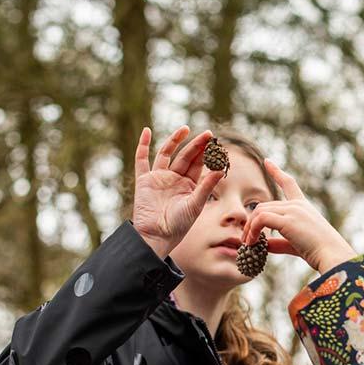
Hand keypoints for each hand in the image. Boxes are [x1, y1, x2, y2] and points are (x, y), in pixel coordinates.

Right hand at [132, 126, 224, 258]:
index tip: (216, 143)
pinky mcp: (144, 180)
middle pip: (186, 156)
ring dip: (174, 140)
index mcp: (189, 185)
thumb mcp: (195, 204)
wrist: (156, 236)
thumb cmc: (178, 225)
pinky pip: (142, 160)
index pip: (199, 165)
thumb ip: (206, 187)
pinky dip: (142, 145)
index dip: (207, 154)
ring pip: (167, 153)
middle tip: (208, 134)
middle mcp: (175, 179)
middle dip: (196, 145)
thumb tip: (221, 171)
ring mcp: (159, 178)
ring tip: (185, 128)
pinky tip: (146, 131)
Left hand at [241, 159, 356, 273]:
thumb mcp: (297, 245)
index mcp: (303, 207)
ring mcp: (293, 210)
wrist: (332, 255)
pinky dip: (253, 230)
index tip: (267, 161)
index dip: (276, 171)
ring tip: (248, 244)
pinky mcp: (288, 220)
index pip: (288, 183)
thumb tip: (264, 245)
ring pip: (260, 211)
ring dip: (250, 228)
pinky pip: (261, 219)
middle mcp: (298, 205)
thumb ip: (280, 243)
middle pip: (264, 205)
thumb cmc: (320, 252)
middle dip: (251, 222)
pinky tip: (252, 242)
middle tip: (246, 240)